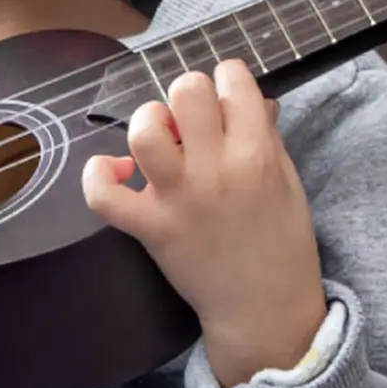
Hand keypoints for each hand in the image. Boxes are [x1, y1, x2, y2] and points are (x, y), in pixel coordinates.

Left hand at [82, 59, 326, 387]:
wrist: (264, 308)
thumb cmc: (282, 242)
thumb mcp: (287, 180)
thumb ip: (265, 135)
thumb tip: (249, 97)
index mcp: (257, 154)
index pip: (232, 80)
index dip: (227, 79)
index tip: (226, 95)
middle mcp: (216, 170)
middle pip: (186, 91)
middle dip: (189, 94)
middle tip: (195, 119)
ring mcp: (179, 199)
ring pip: (145, 131)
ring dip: (150, 121)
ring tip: (161, 137)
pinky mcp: (151, 228)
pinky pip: (104, 195)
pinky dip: (99, 174)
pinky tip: (116, 169)